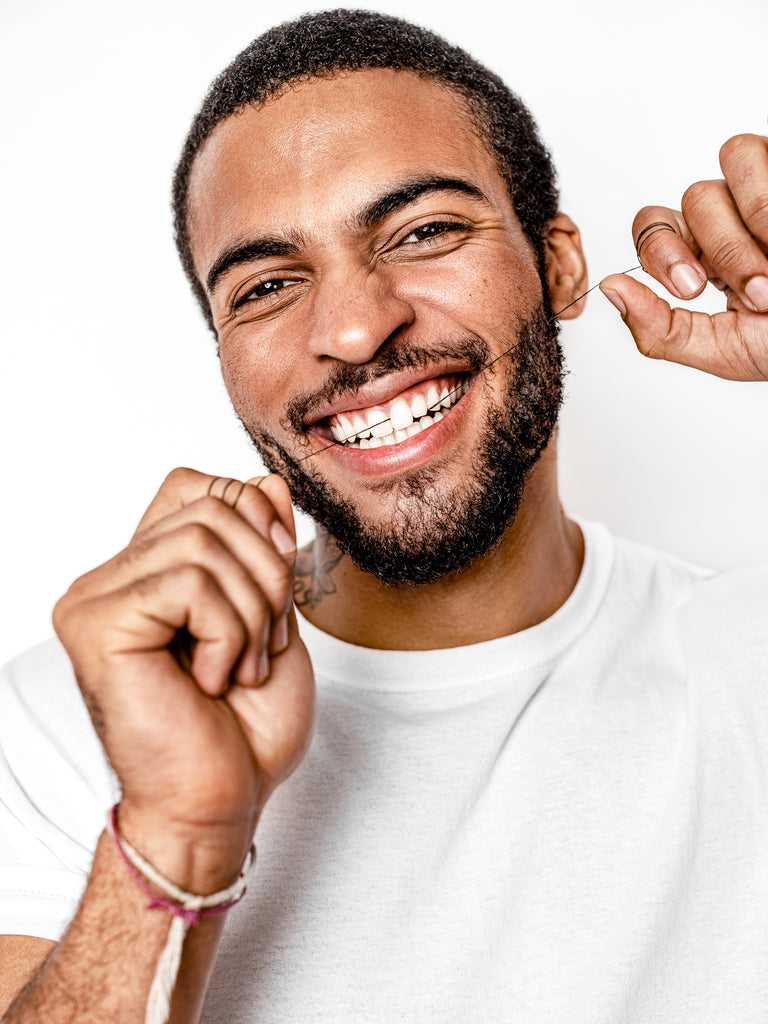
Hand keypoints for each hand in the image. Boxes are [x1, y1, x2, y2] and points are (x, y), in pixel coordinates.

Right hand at [53, 469, 314, 890]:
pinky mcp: (96, 626)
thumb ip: (264, 547)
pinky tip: (210, 680)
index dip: (255, 520)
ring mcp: (95, 599)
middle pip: (214, 508)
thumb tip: (263, 480)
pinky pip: (188, 584)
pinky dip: (226, 634)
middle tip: (261, 646)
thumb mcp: (273, 615)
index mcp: (149, 571)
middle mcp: (112, 577)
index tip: (277, 587)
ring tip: (238, 669)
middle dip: (268, 578)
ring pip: (205, 543)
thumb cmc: (245, 724)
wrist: (222, 802)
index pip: (201, 487)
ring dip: (251, 614)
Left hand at [600, 132, 767, 379]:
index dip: (661, 250)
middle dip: (723, 250)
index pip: (652, 225)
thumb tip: (608, 288)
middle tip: (758, 290)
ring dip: (756, 219)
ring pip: (731, 160)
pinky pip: (767, 151)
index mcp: (702, 254)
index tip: (690, 288)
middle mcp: (732, 212)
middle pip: (691, 198)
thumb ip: (659, 329)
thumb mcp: (722, 350)